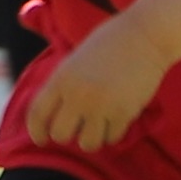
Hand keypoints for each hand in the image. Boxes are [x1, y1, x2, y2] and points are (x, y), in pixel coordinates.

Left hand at [16, 2, 179, 151]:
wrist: (144, 36)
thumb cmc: (109, 43)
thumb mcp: (74, 61)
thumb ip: (62, 85)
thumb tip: (53, 113)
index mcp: (60, 79)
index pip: (37, 114)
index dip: (36, 132)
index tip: (42, 140)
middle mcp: (77, 95)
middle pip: (60, 134)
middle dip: (67, 135)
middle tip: (77, 129)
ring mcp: (101, 106)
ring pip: (87, 144)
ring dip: (92, 139)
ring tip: (98, 128)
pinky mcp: (125, 113)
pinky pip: (112, 138)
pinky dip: (112, 135)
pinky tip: (115, 123)